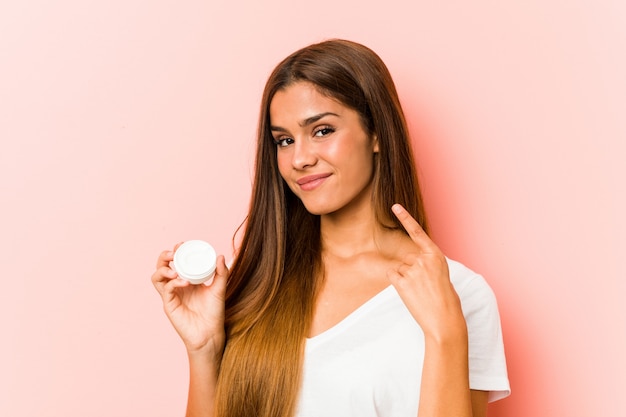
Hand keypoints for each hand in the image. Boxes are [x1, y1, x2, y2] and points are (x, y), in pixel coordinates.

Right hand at [151, 243, 227, 354]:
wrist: (211, 333)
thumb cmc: (214, 313)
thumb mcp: (219, 289)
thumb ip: (221, 273)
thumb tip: (220, 256)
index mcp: (186, 280)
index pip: (175, 262)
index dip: (176, 252)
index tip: (182, 244)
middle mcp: (176, 286)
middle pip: (161, 266)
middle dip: (164, 257)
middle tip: (174, 253)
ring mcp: (171, 295)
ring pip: (156, 277)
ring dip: (163, 269)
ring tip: (174, 269)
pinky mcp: (169, 305)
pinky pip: (166, 290)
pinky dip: (173, 283)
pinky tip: (184, 282)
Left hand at [387, 204, 466, 341]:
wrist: (444, 320)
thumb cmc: (446, 300)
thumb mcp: (441, 275)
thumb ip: (427, 265)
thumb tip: (410, 264)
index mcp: (436, 256)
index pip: (417, 233)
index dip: (405, 218)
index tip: (395, 206)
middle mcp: (423, 259)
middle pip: (408, 259)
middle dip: (412, 271)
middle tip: (425, 288)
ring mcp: (412, 270)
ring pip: (400, 269)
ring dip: (406, 280)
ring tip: (420, 293)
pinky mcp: (402, 282)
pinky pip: (393, 276)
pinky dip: (397, 283)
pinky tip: (409, 293)